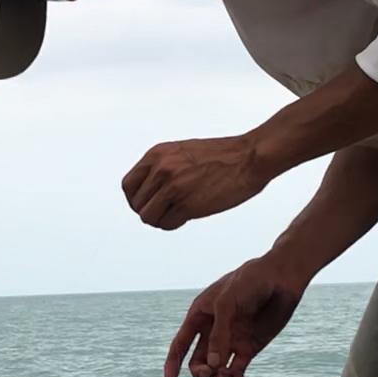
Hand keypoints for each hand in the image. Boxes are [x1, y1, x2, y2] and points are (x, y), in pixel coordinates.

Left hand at [122, 135, 269, 229]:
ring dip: (161, 220)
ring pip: (148, 217)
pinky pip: (167, 224)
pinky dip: (174, 224)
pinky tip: (187, 216)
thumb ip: (163, 167)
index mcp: (157, 154)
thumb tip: (149, 192)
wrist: (250, 157)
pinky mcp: (187, 204)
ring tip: (177, 214)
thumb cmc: (222, 156)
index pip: (128, 186)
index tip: (149, 204)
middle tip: (167, 211)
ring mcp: (173, 187)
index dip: (136, 199)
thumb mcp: (183, 152)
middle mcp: (161, 169)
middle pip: (137, 205)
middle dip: (150, 211)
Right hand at [164, 254, 310, 376]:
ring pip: (216, 368)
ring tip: (226, 373)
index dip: (173, 362)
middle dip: (199, 372)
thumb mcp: (227, 305)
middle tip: (208, 372)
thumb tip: (213, 366)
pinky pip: (236, 369)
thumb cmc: (249, 283)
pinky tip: (236, 376)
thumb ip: (219, 335)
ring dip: (217, 376)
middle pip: (197, 361)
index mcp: (200, 315)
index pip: (181, 343)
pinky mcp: (249, 347)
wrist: (280, 279)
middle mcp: (213, 330)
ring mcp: (231, 340)